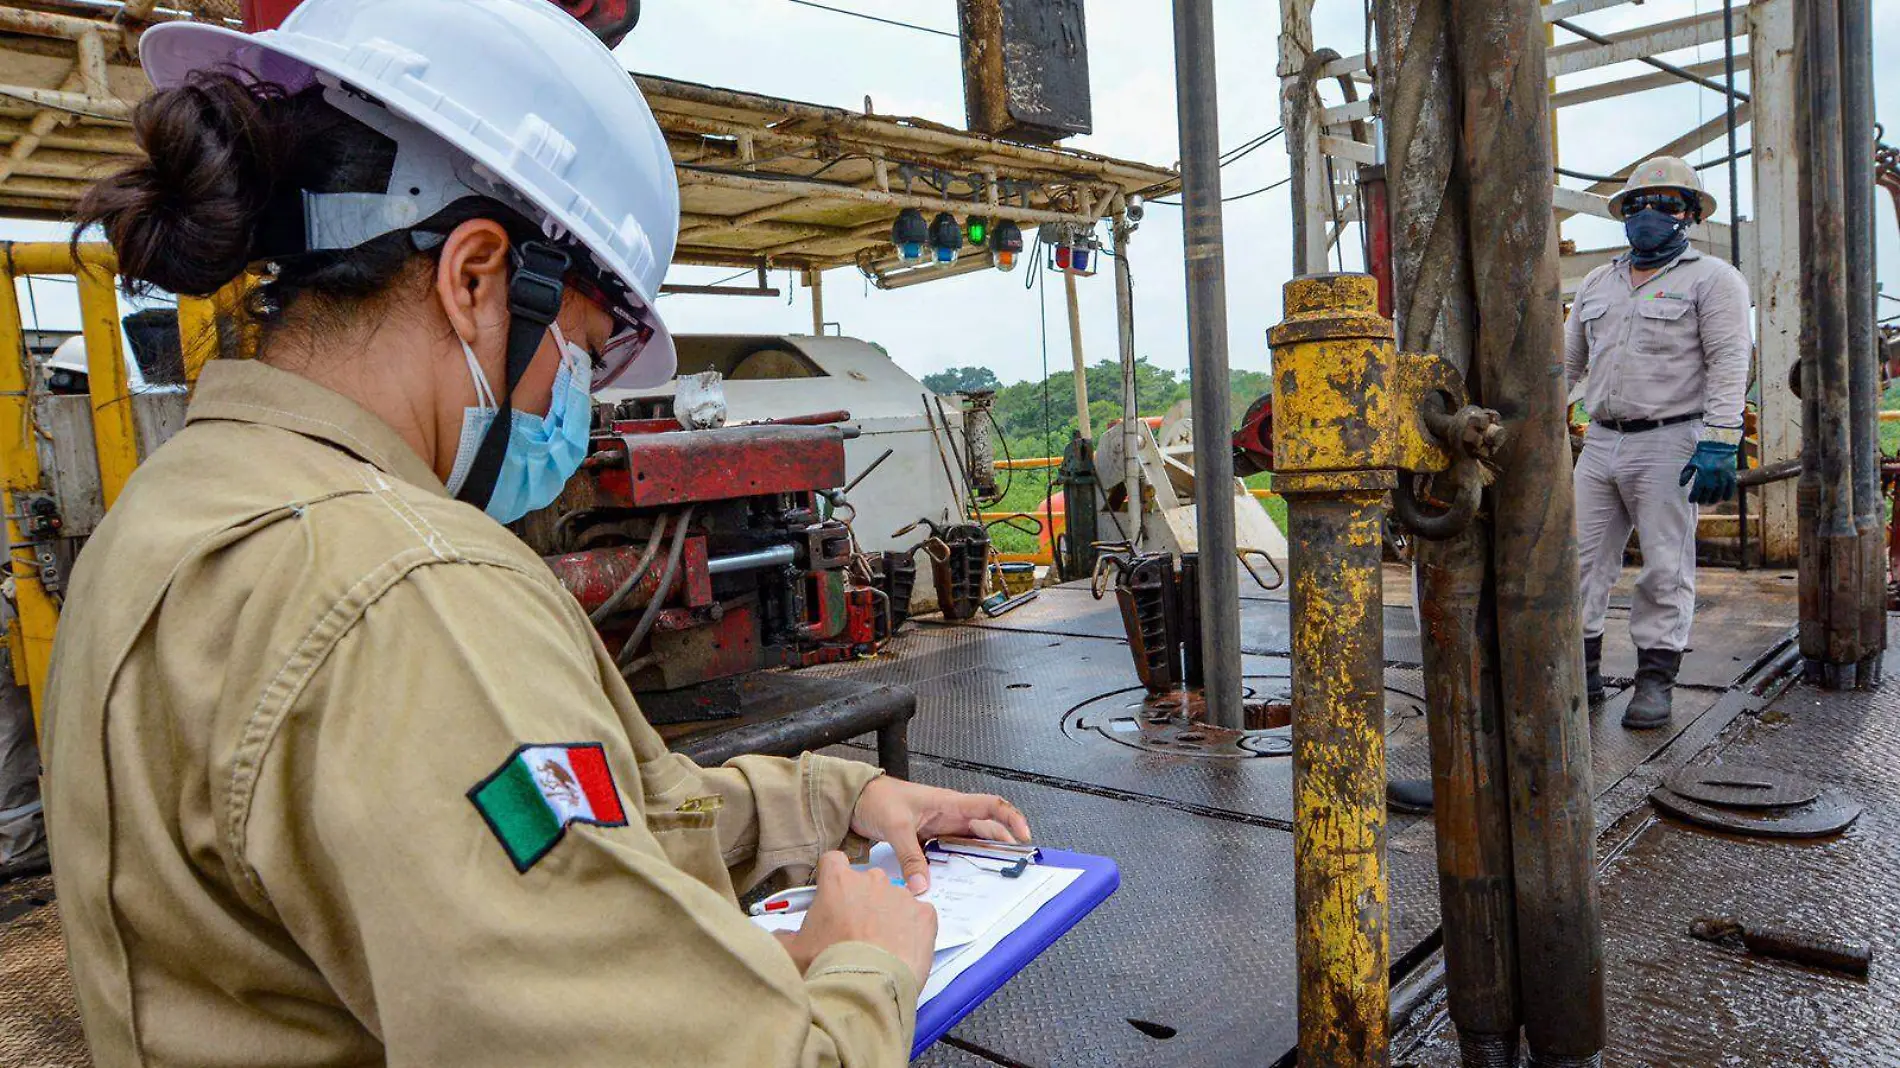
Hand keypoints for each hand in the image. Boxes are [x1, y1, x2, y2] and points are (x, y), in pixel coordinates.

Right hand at [777, 851, 937, 984]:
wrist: (868, 987)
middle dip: (863, 901)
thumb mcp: (793, 952)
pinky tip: (902, 949)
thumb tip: (777, 937)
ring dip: (889, 916)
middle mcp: (872, 881)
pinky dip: (914, 929)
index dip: (833, 877)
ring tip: (881, 946)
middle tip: (855, 931)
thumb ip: (783, 937)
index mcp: (839, 882)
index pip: (834, 861)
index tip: (833, 895)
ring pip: (895, 899)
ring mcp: (902, 896)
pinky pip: (920, 916)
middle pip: (867, 882)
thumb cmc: (829, 965)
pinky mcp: (925, 915)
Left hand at [849, 776, 1031, 893]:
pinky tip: (962, 880)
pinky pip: (952, 854)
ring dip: (983, 857)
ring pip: (972, 844)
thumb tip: (922, 885)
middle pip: (987, 830)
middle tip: (1016, 866)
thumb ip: (910, 857)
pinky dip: (959, 866)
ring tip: (996, 876)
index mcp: (949, 803)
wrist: (857, 799)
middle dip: (1004, 846)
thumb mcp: (896, 826)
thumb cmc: (878, 798)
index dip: (1011, 818)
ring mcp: (943, 828)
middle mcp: (951, 815)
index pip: (990, 805)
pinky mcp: (931, 841)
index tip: (1024, 835)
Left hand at [1679, 440, 1738, 504]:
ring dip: (1715, 499)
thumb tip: (1681, 484)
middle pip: (1708, 493)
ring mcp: (1724, 476)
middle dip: (1703, 499)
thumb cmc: (1703, 454)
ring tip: (1710, 502)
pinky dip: (1728, 494)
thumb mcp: (1692, 462)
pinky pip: (1731, 487)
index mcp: (1703, 473)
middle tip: (1701, 502)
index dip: (1694, 496)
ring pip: (1720, 492)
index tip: (1691, 500)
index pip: (1697, 490)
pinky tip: (1724, 499)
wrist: (1719, 444)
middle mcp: (1714, 476)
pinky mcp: (1731, 474)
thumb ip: (1686, 474)